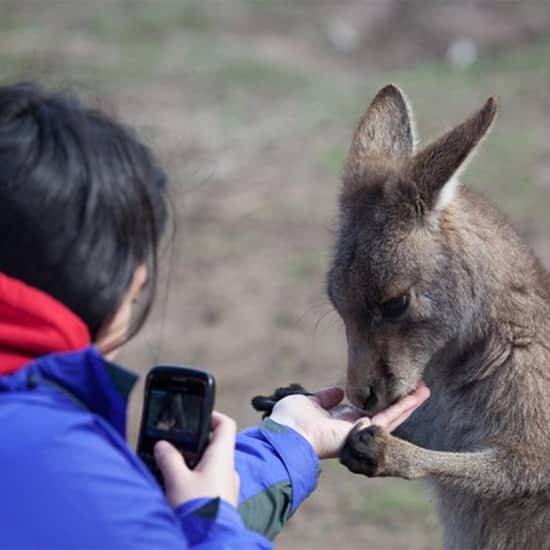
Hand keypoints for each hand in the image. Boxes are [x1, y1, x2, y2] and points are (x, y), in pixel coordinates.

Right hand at [154, 411, 239, 508]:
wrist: (210, 541)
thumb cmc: (198, 510)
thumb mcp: (177, 480)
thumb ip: (169, 459)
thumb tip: (163, 445)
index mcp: (223, 457)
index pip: (226, 425)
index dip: (212, 415)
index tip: (196, 415)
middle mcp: (228, 468)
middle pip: (215, 444)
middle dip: (195, 441)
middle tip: (175, 442)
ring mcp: (226, 485)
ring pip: (210, 463)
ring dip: (193, 460)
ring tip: (172, 464)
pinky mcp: (220, 500)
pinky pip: (208, 480)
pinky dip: (195, 477)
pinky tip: (178, 485)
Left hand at [269, 382, 429, 458]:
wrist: (288, 432)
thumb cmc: (292, 419)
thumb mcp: (310, 402)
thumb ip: (325, 398)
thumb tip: (338, 392)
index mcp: (340, 422)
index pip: (365, 411)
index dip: (379, 400)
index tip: (391, 388)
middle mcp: (353, 429)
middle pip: (384, 414)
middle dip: (401, 402)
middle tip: (419, 389)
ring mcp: (361, 432)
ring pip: (391, 417)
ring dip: (409, 404)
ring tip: (425, 390)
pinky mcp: (365, 432)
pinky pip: (388, 418)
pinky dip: (403, 407)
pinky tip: (417, 397)